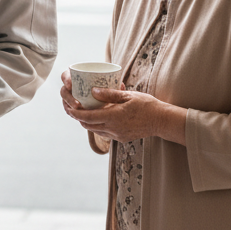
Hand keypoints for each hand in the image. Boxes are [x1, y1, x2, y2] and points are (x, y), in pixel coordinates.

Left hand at [61, 78, 186, 145]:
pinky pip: (105, 133)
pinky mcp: (122, 138)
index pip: (88, 117)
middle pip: (89, 125)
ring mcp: (118, 135)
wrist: (162, 121)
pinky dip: (98, 126)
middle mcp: (113, 128)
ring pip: (96, 130)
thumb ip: (109, 94)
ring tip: (83, 112)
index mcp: (113, 117)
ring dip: (88, 123)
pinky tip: (98, 118)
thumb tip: (92, 90)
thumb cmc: (146, 105)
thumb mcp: (128, 95)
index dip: (76, 114)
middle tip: (73, 109)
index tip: (68, 108)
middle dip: (79, 118)